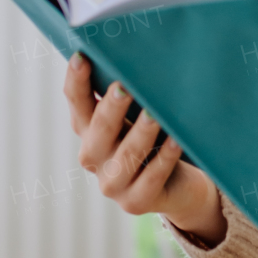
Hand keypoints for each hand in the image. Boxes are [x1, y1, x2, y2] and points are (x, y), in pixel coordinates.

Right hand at [63, 54, 225, 245]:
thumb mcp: (141, 115)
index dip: (76, 82)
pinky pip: (150, 179)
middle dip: (110, 108)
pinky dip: (163, 160)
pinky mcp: (135, 203)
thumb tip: (140, 53)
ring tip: (154, 115)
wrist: (181, 187)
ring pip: (125, 157)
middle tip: (124, 86)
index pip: (77, 103)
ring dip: (140, 134)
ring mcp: (112, 184)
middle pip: (97, 131)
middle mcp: (94, 157)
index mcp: (89, 130)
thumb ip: (134, 94)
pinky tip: (176, 142)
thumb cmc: (158, 139)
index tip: (82, 56)